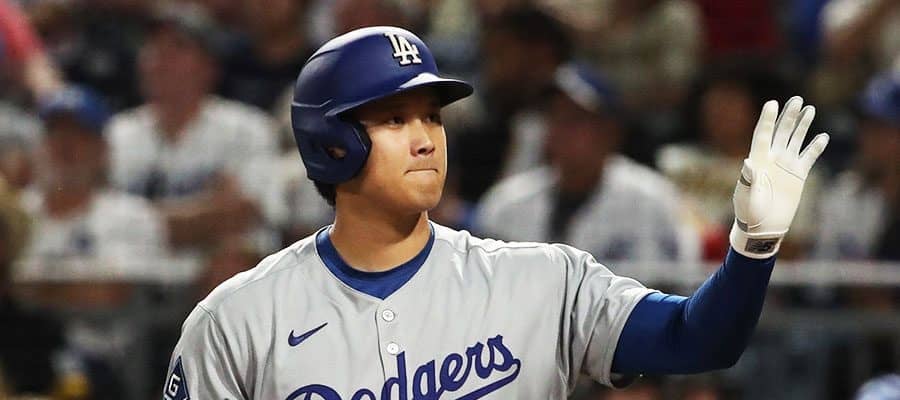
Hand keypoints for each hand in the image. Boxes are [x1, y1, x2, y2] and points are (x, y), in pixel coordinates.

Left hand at [730, 97, 828, 258]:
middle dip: (788, 116)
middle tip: (796, 99)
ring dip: (802, 125)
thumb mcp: (746, 198)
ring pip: (795, 140)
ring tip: (809, 108)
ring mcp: (785, 166)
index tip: (772, 103)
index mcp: (757, 161)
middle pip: (781, 132)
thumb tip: (748, 163)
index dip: (767, 119)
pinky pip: (809, 157)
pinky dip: (815, 147)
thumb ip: (748, 180)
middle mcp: (772, 159)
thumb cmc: (748, 214)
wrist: (761, 228)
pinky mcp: (798, 175)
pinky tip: (822, 136)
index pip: (762, 135)